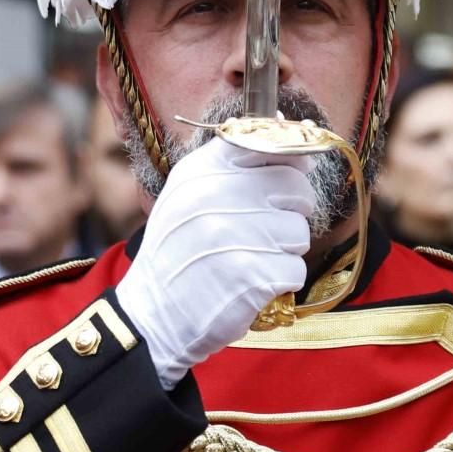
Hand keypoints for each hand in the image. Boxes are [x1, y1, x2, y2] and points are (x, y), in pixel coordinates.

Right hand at [115, 136, 314, 385]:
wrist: (153, 316)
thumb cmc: (178, 253)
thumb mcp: (189, 195)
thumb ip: (233, 164)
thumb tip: (288, 135)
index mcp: (202, 169)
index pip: (267, 143)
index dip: (290, 161)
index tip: (290, 176)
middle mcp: (217, 194)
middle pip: (296, 188)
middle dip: (292, 211)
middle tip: (267, 230)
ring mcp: (234, 234)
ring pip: (300, 231)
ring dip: (284, 251)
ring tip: (251, 259)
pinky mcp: (251, 274)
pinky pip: (295, 269)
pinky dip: (280, 282)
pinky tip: (251, 284)